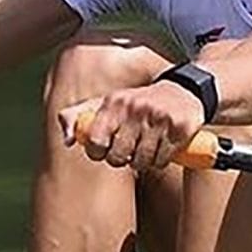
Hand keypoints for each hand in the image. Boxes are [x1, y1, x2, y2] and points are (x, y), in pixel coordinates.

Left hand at [59, 81, 205, 170]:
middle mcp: (135, 108)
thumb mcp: (109, 103)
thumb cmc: (139, 102)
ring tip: (148, 149)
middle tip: (130, 152)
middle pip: (119, 156)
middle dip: (124, 160)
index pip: (96, 140)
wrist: (184, 90)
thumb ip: (80, 116)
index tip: (105, 151)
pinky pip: (163, 159)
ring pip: (142, 161)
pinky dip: (162, 160)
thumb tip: (67, 140)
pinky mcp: (179, 127)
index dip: (99, 153)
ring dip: (145, 162)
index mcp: (115, 102)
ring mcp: (159, 117)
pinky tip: (163, 147)